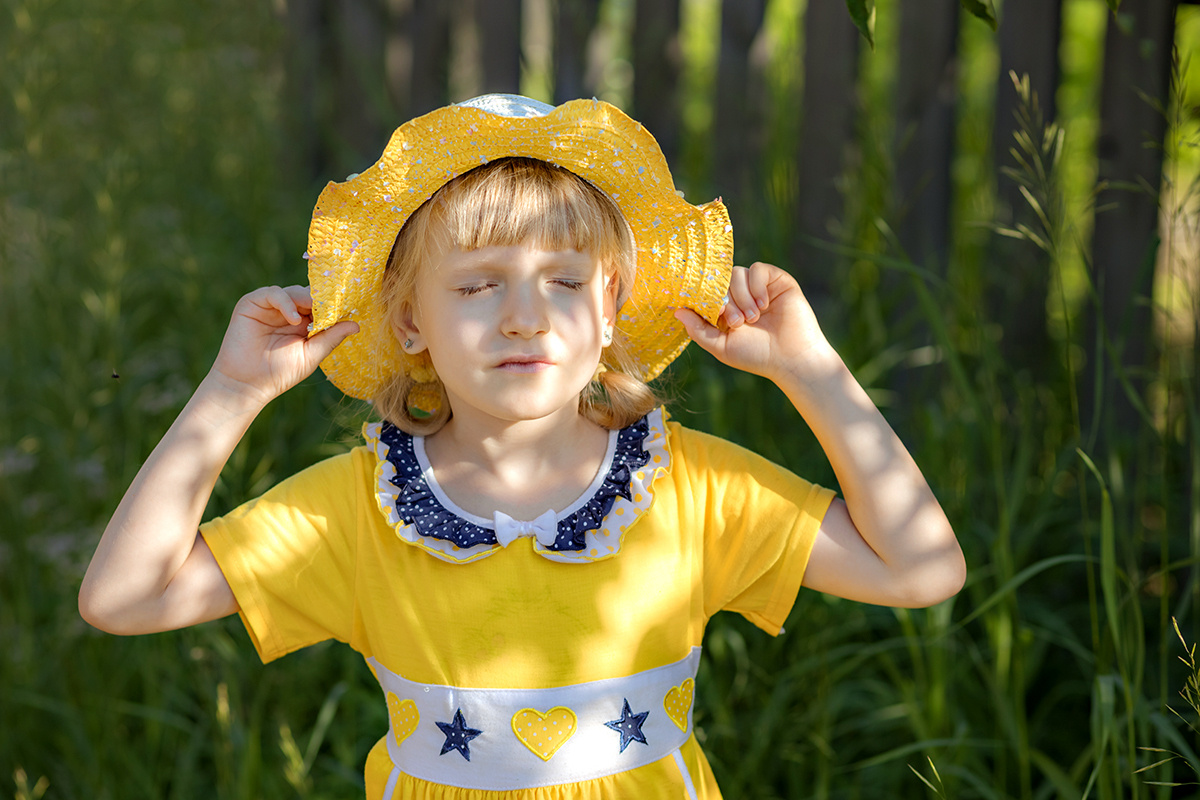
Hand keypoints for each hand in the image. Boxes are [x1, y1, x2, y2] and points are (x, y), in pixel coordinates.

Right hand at [209, 285, 357, 407]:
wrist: (247, 384)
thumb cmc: (280, 373)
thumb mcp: (312, 354)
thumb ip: (331, 337)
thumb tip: (356, 324)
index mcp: (302, 322)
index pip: (321, 305)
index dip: (333, 305)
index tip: (349, 306)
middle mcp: (287, 311)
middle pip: (309, 295)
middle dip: (322, 299)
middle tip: (334, 304)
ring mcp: (270, 307)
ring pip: (293, 291)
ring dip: (306, 299)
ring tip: (314, 313)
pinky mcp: (252, 304)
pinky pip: (273, 293)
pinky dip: (286, 302)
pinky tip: (293, 319)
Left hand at [674, 262, 830, 382]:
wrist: (791, 358)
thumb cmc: (757, 355)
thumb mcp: (720, 346)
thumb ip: (698, 330)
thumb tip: (676, 311)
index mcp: (725, 310)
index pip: (707, 291)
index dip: (707, 298)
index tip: (715, 314)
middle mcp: (741, 296)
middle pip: (720, 281)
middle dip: (727, 302)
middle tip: (739, 323)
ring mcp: (758, 287)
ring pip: (737, 273)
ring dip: (742, 296)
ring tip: (754, 318)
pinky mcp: (777, 280)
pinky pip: (757, 269)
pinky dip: (756, 286)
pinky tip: (764, 305)